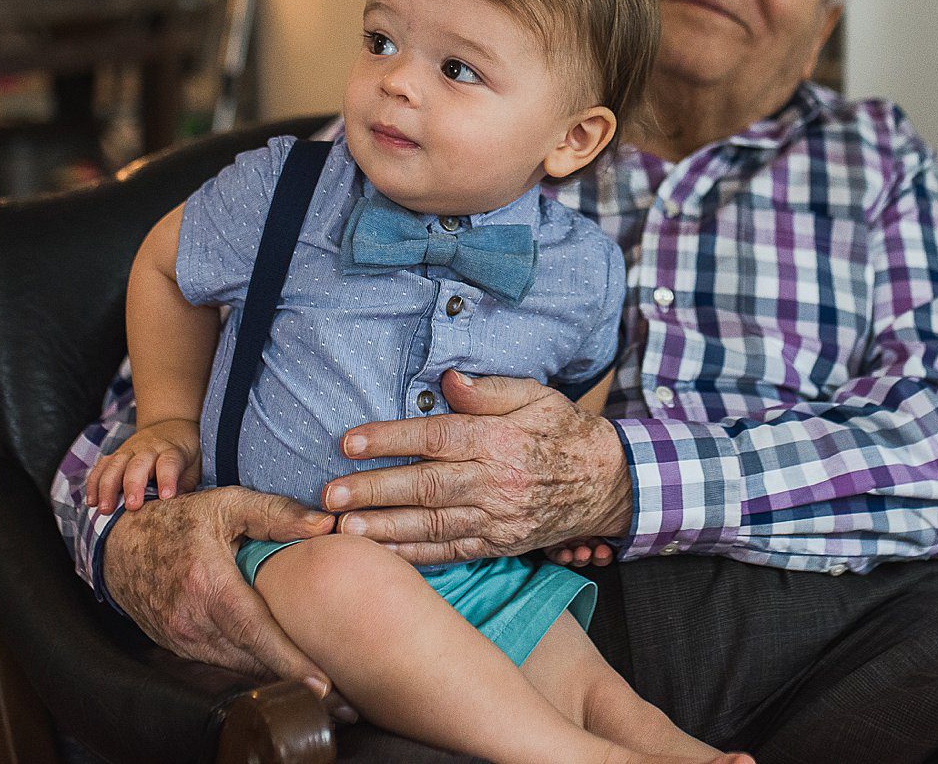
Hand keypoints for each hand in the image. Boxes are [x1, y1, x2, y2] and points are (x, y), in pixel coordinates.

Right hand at [87, 417, 201, 512]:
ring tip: (104, 509)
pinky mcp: (116, 454)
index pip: (169, 463)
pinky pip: (101, 467)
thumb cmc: (184, 452)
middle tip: (131, 507)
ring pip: (115, 465)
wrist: (170, 424)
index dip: (167, 479)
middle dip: (133, 486)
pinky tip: (91, 501)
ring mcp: (129, 450)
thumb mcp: (195, 465)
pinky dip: (94, 483)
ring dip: (107, 487)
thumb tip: (176, 507)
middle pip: (138, 465)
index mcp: (171, 451)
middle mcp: (148, 449)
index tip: (166, 496)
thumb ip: (186, 484)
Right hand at [103, 486, 355, 720]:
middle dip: (296, 682)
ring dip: (276, 682)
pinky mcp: (177, 647)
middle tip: (343, 702)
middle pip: (252, 661)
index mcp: (208, 584)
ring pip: (238, 668)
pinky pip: (221, 664)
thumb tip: (325, 526)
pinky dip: (251, 670)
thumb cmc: (178, 519)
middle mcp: (192, 620)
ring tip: (320, 694)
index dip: (290, 662)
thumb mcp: (227, 503)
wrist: (118, 544)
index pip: (256, 633)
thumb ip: (277, 513)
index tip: (324, 685)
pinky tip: (279, 674)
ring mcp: (181, 639)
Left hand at [323, 371, 633, 565]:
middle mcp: (497, 481)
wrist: (608, 482)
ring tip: (344, 531)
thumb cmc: (564, 431)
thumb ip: (489, 391)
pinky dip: (415, 557)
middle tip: (329, 496)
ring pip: (433, 525)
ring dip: (385, 529)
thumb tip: (447, 380)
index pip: (437, 436)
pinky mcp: (499, 544)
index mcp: (502, 439)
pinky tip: (383, 555)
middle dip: (373, 491)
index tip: (349, 442)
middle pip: (426, 486)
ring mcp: (498, 518)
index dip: (390, 439)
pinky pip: (451, 553)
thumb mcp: (535, 396)